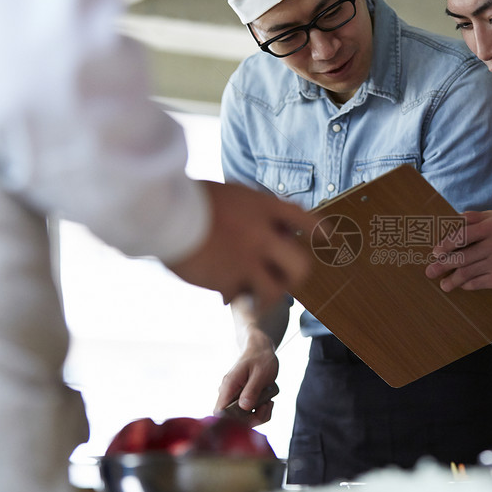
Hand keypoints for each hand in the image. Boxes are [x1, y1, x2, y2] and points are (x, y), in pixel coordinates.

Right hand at [168, 180, 315, 309]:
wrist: (165, 212)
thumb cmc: (192, 199)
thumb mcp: (232, 194)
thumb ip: (254, 210)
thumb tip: (274, 226)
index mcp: (263, 207)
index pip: (301, 219)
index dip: (316, 230)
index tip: (326, 237)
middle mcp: (262, 235)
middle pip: (300, 265)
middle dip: (297, 275)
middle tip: (289, 278)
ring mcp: (247, 260)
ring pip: (275, 290)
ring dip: (269, 295)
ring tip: (259, 297)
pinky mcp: (228, 280)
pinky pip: (238, 295)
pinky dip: (230, 295)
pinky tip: (220, 291)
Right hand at [214, 330, 279, 427]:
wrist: (261, 350)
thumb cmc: (260, 358)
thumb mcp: (260, 373)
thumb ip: (252, 390)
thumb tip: (244, 407)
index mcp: (229, 385)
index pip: (219, 412)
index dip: (232, 421)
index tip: (252, 416)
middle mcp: (228, 394)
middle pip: (233, 420)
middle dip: (253, 418)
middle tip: (267, 405)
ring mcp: (235, 398)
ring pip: (243, 419)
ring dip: (259, 415)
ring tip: (269, 401)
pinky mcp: (242, 401)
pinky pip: (250, 414)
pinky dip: (261, 411)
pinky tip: (268, 401)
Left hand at [425, 211, 491, 291]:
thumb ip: (476, 218)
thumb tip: (450, 222)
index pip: (463, 234)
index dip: (446, 243)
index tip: (436, 251)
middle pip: (461, 256)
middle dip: (442, 264)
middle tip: (430, 270)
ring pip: (466, 272)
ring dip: (451, 279)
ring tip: (442, 284)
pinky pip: (476, 283)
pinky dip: (465, 284)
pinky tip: (460, 285)